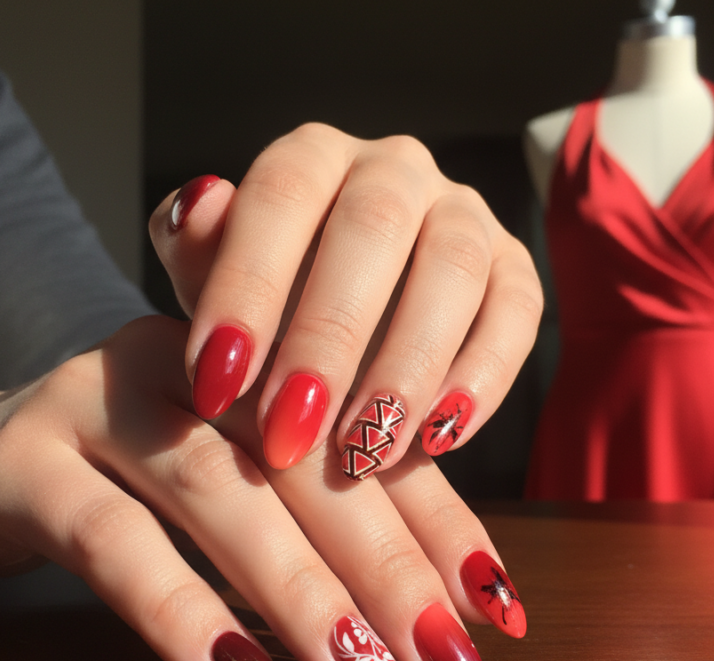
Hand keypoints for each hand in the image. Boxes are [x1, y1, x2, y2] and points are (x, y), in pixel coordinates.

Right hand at [0, 316, 525, 660]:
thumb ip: (328, 509)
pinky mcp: (26, 463)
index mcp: (258, 350)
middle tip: (445, 659)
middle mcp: (186, 358)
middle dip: (388, 567)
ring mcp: (99, 400)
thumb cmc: (138, 474)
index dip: (439, 523)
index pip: (367, 438)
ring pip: (219, 494)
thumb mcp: (238, 474)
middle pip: (306, 461)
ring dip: (301, 595)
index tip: (495, 606)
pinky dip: (183, 615)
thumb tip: (450, 592)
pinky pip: (113, 541)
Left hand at [149, 123, 542, 478]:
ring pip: (454, 271)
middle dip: (330, 338)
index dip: (247, 288)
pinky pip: (517, 314)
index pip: (280, 197)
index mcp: (312, 156)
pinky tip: (436, 441)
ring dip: (409, 368)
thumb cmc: (270, 300)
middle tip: (291, 431)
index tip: (215, 384)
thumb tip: (199, 202)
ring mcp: (463, 212)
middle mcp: (394, 168)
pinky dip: (482, 380)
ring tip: (366, 450)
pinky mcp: (513, 267)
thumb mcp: (215, 279)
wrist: (344, 320)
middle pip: (373, 229)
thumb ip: (197, 248)